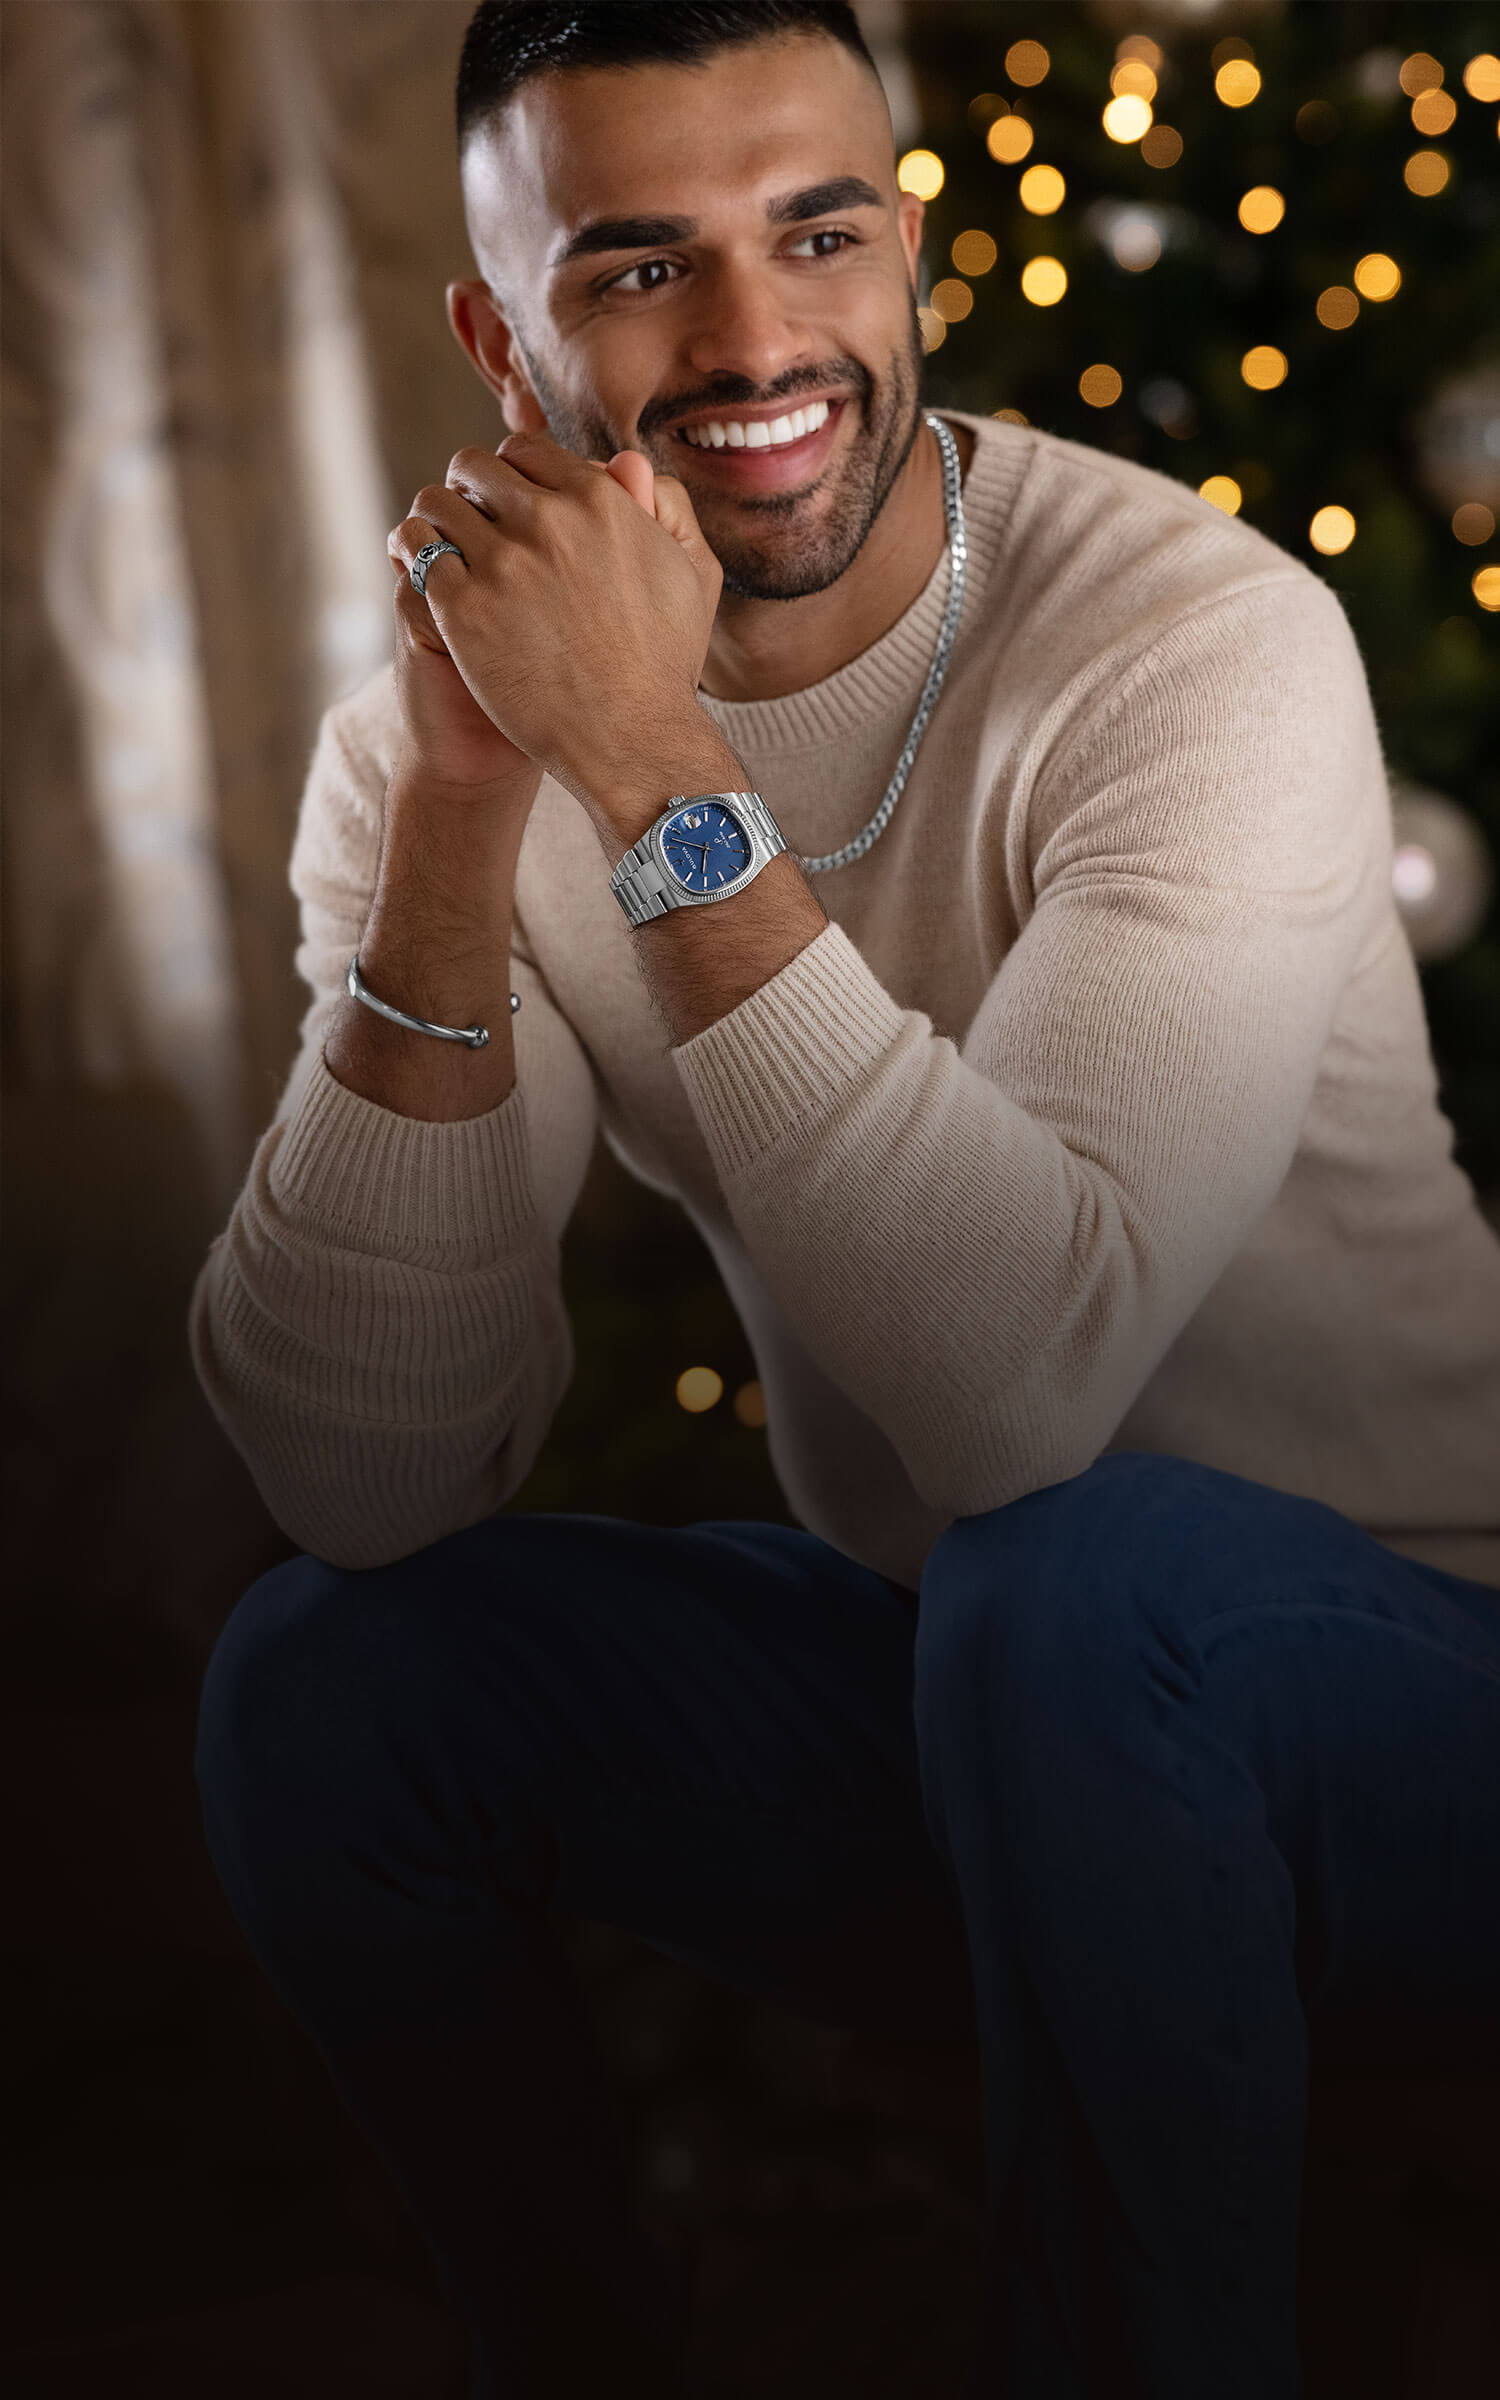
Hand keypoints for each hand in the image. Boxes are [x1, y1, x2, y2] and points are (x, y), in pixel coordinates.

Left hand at [385, 430, 723, 826]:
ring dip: (436, 520)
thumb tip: (626, 462)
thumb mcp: (691, 573)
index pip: (525, 450)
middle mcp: (548, 520)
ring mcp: (503, 564)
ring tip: (440, 548)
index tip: (508, 502)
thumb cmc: (665, 665)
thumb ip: (664, 507)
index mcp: (598, 500)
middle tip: (470, 523)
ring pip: (436, 504)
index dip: (511, 473)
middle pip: (475, 467)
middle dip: (469, 489)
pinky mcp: (465, 609)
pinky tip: (422, 575)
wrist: (631, 740)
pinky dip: (412, 555)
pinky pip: (417, 552)